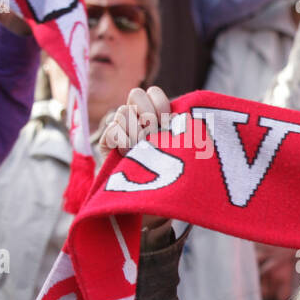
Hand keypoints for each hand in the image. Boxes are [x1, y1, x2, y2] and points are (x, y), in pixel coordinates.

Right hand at [99, 86, 173, 229]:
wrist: (154, 206)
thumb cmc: (176, 178)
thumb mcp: (184, 150)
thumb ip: (183, 129)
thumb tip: (192, 113)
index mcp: (157, 117)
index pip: (153, 93)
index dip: (160, 103)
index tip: (169, 121)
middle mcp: (138, 120)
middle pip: (136, 95)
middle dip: (148, 113)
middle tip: (155, 134)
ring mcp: (121, 131)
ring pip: (123, 112)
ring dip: (136, 131)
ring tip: (143, 149)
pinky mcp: (106, 145)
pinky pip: (111, 130)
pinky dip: (121, 140)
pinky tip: (128, 153)